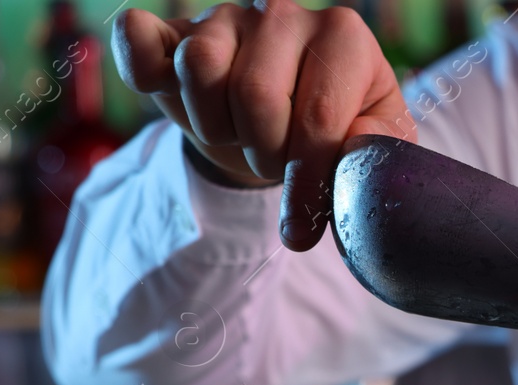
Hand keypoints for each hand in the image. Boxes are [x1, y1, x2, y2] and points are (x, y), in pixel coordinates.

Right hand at [113, 0, 411, 250]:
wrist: (289, 127)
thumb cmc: (338, 138)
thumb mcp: (374, 150)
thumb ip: (377, 151)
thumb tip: (357, 148)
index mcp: (345, 39)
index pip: (317, 118)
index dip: (304, 182)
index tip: (301, 231)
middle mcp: (285, 14)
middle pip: (255, 96)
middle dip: (263, 154)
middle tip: (275, 165)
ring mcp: (226, 17)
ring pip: (200, 70)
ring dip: (216, 126)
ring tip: (241, 136)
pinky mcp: (175, 29)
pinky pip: (140, 37)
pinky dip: (143, 69)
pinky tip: (168, 95)